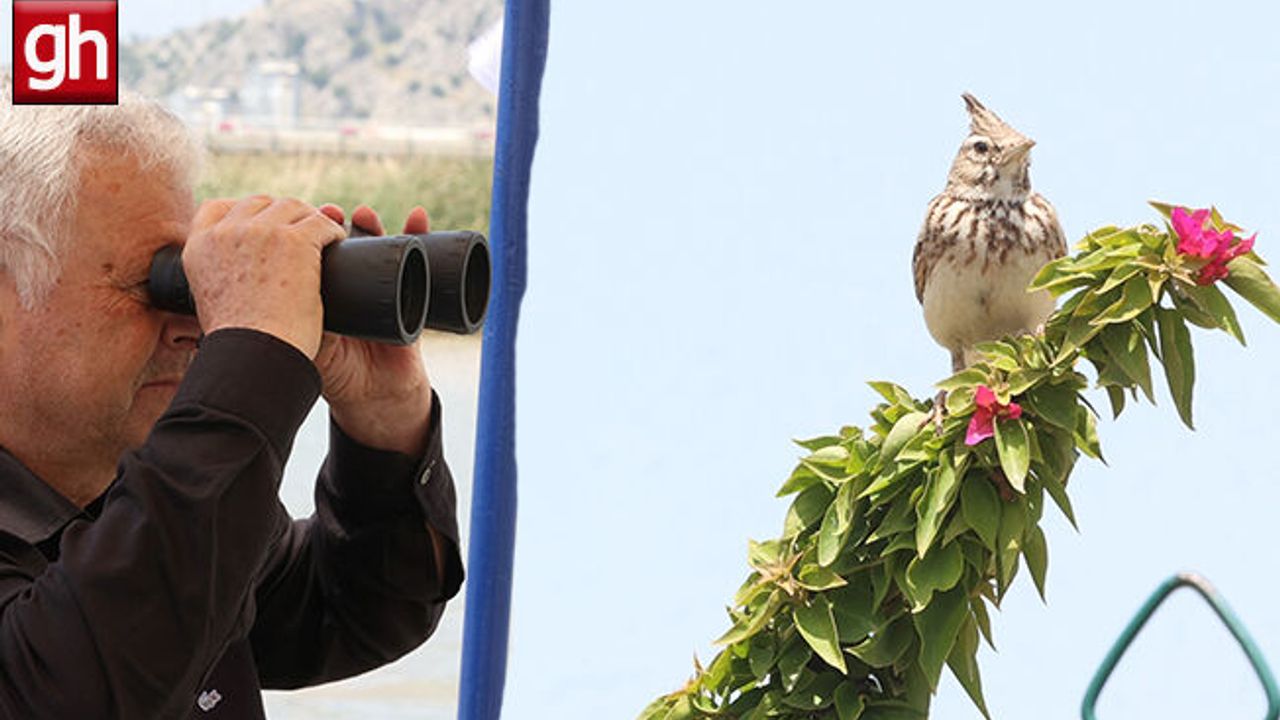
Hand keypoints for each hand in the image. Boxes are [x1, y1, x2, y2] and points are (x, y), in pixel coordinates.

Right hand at [183, 196, 345, 358]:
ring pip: (293, 207)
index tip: (263, 227)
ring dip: (309, 220)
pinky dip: (333, 232)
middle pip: (260, 204)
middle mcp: (226, 232)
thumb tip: (237, 278)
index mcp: (199, 247)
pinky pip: (321, 223)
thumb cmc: (239, 344)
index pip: (217, 208)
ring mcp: (261, 233)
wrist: (253, 356)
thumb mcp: (211, 304)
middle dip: (282, 215)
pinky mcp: (295, 241)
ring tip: (322, 239)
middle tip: (301, 236)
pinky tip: (338, 244)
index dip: (244, 213)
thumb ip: (218, 279)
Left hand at [313, 204, 434, 455]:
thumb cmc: (336, 375)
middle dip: (335, 222)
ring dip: (372, 224)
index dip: (304, 231)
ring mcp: (379, 286)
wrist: (377, 397)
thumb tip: (268, 300)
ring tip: (366, 215)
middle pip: (341, 240)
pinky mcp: (411, 293)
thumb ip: (291, 325)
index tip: (294, 219)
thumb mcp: (307, 347)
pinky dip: (418, 235)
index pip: (309, 250)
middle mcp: (347, 283)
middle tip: (332, 213)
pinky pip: (417, 259)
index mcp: (317, 291)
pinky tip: (417, 217)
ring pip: (375, 244)